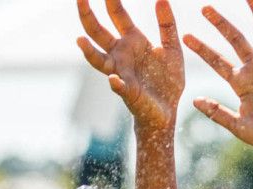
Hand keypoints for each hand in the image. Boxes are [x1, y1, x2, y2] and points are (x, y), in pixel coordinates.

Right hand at [76, 0, 184, 128]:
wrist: (168, 109)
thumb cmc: (167, 79)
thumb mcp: (172, 49)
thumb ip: (167, 25)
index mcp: (132, 40)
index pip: (116, 14)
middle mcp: (120, 54)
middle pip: (97, 32)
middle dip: (87, 15)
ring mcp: (120, 72)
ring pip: (98, 60)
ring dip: (88, 51)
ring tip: (80, 40)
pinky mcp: (127, 91)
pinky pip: (118, 86)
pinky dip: (115, 83)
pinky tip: (113, 79)